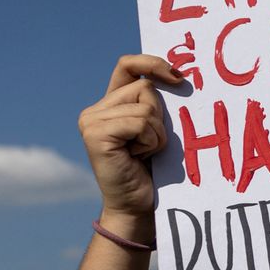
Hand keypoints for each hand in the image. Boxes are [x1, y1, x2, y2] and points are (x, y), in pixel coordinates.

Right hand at [78, 55, 182, 220]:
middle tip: (149, 145)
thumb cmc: (153, 171)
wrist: (137, 206)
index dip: (152, 63)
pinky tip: (138, 157)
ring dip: (156, 133)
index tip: (178, 77)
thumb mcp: (156, 130)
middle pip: (145, 87)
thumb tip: (178, 76)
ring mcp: (91, 121)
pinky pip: (140, 122)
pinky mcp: (95, 134)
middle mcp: (95, 109)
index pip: (128, 65)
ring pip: (145, 106)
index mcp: (110, 104)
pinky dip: (150, 141)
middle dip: (159, 117)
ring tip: (143, 154)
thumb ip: (155, 104)